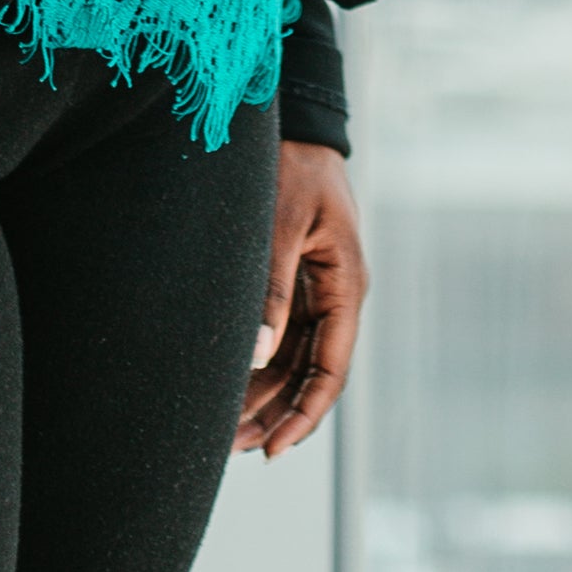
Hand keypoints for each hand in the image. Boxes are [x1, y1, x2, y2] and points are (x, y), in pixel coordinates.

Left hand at [234, 142, 366, 457]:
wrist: (297, 123)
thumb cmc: (293, 165)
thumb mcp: (281, 222)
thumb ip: (272, 286)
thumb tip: (257, 353)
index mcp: (346, 285)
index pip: (330, 370)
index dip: (304, 413)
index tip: (275, 449)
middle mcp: (334, 296)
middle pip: (309, 374)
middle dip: (276, 415)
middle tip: (235, 449)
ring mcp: (315, 290)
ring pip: (292, 361)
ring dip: (264, 396)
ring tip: (226, 432)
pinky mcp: (295, 281)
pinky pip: (280, 336)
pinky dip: (258, 365)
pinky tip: (231, 387)